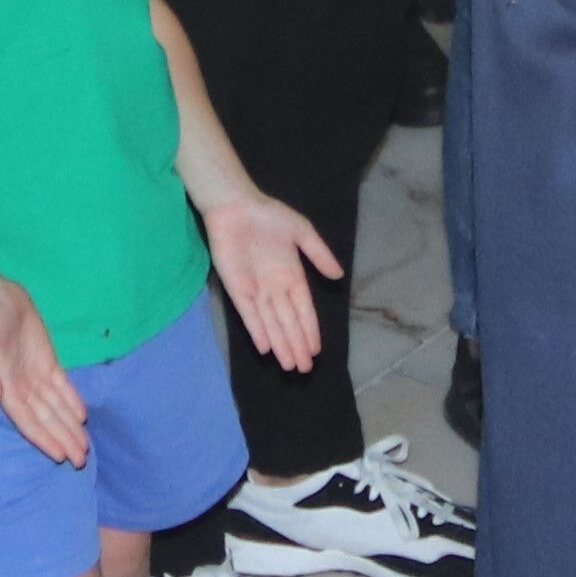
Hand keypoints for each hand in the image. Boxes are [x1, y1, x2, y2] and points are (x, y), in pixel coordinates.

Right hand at [0, 273, 88, 463]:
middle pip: (47, 420)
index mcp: (8, 389)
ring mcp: (37, 377)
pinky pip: (63, 387)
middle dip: (63, 439)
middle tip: (80, 461)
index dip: (44, 439)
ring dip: (71, 427)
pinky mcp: (49, 363)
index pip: (29, 421)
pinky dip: (73, 401)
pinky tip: (83, 416)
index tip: (59, 456)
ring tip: (85, 446)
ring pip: (57, 408)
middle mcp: (24, 389)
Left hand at [202, 188, 339, 374]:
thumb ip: (319, 254)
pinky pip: (248, 315)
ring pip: (271, 323)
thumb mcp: (301, 231)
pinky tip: (265, 348)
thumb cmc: (269, 216)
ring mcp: (255, 290)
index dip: (310, 330)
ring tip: (289, 366)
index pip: (304, 309)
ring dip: (280, 344)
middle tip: (304, 369)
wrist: (235, 206)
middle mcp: (275, 288)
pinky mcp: (236, 289)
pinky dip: (257, 331)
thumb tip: (340, 275)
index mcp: (292, 275)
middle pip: (288, 322)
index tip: (316, 350)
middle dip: (296, 345)